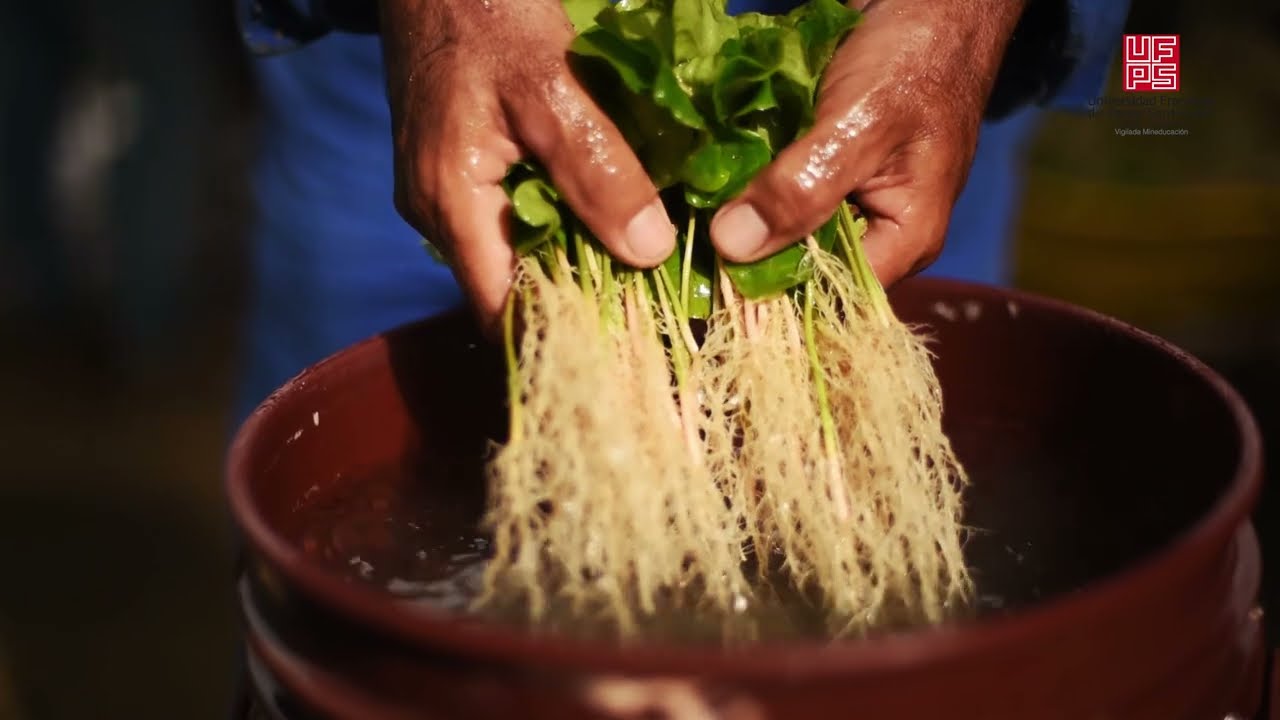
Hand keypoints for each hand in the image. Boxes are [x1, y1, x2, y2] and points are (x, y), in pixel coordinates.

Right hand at [380, 0, 675, 329]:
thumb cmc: (487, 13)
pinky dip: (555, 225)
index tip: (619, 355)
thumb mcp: (553, 88)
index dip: (555, 338)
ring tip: (636, 276)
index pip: (497, 310)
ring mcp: (442, 188)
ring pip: (510, 251)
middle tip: (645, 316)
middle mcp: (435, 210)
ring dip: (568, 262)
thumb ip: (598, 171)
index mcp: (448, 204)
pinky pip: (507, 216)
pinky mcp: (457, 165)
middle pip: (506, 286)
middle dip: (573, 303)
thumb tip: (647, 252)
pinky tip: (603, 219)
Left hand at [709, 0, 1026, 284]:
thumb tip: (731, 247)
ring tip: (689, 218)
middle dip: (749, 257)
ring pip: (784, 230)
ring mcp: (851, 199)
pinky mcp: (826, 169)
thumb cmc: (914, 59)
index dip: (771, 299)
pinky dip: (749, 187)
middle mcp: (879, 232)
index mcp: (904, 240)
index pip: (829, 298)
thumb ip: (801, 190)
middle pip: (803, 269)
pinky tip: (709, 183)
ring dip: (741, 221)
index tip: (708, 289)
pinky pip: (780, 194)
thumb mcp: (857, 126)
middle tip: (688, 248)